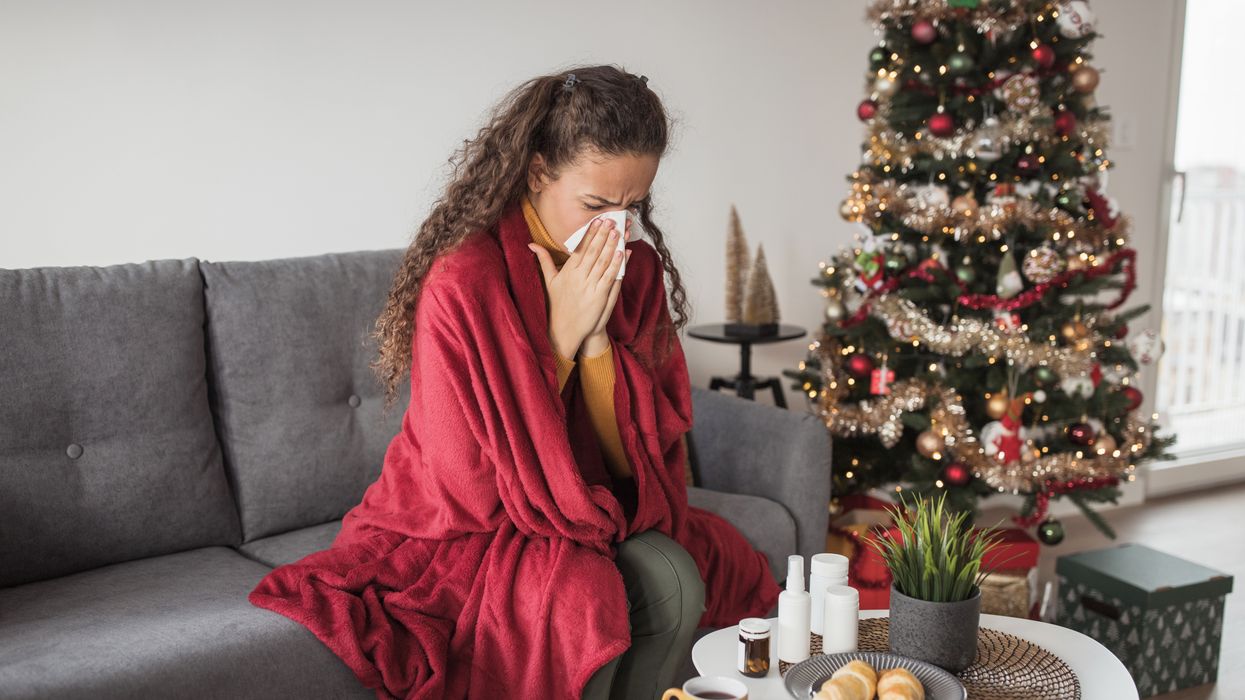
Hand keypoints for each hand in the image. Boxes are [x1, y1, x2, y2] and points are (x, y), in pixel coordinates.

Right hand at [528, 216, 627, 359]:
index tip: (598, 220)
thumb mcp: (549, 281)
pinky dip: (616, 265)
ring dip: (612, 245)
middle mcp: (578, 276)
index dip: (590, 233)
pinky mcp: (599, 296)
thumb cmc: (557, 305)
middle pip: (593, 251)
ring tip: (619, 232)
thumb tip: (531, 244)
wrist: (564, 330)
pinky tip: (623, 253)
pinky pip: (609, 277)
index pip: (581, 247)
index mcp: (567, 271)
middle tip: (612, 220)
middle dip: (603, 234)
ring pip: (603, 262)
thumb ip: (544, 260)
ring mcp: (589, 286)